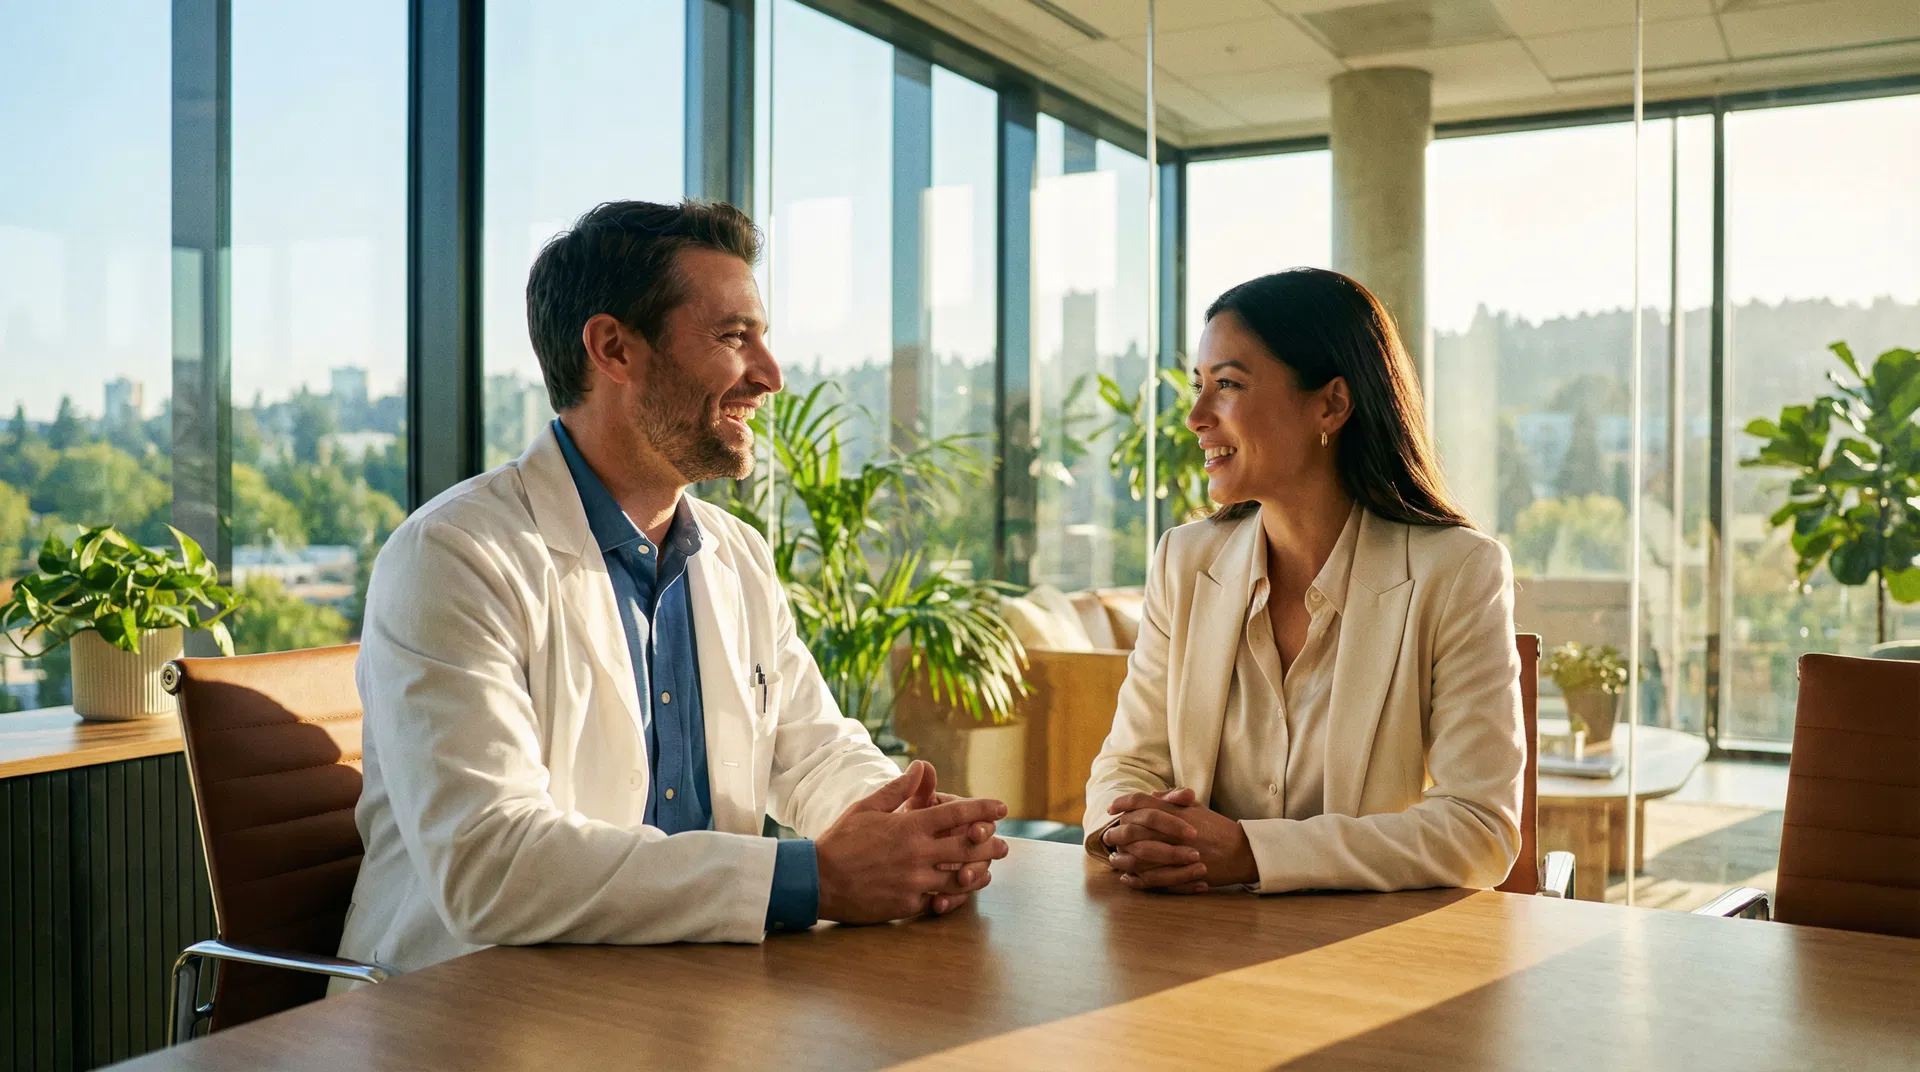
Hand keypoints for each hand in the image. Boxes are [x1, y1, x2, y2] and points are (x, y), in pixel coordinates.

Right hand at [816, 761, 1008, 923]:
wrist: (818, 880)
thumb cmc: (841, 840)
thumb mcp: (867, 808)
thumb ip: (898, 790)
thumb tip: (922, 766)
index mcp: (909, 826)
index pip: (957, 813)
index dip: (983, 809)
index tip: (1002, 808)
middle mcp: (917, 854)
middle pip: (967, 847)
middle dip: (990, 845)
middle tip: (1004, 845)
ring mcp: (915, 882)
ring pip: (960, 878)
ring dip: (979, 873)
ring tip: (988, 871)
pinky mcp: (907, 905)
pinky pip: (938, 901)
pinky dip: (953, 896)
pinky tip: (961, 893)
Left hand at [1101, 787, 1257, 891]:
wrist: (1241, 852)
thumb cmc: (1217, 829)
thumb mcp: (1196, 808)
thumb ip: (1172, 800)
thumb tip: (1151, 796)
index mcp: (1176, 811)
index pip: (1142, 802)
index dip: (1123, 804)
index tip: (1111, 809)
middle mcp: (1173, 830)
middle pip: (1134, 829)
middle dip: (1116, 833)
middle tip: (1107, 837)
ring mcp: (1176, 853)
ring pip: (1138, 855)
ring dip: (1122, 857)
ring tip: (1113, 859)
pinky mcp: (1180, 873)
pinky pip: (1151, 877)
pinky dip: (1136, 878)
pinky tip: (1127, 878)